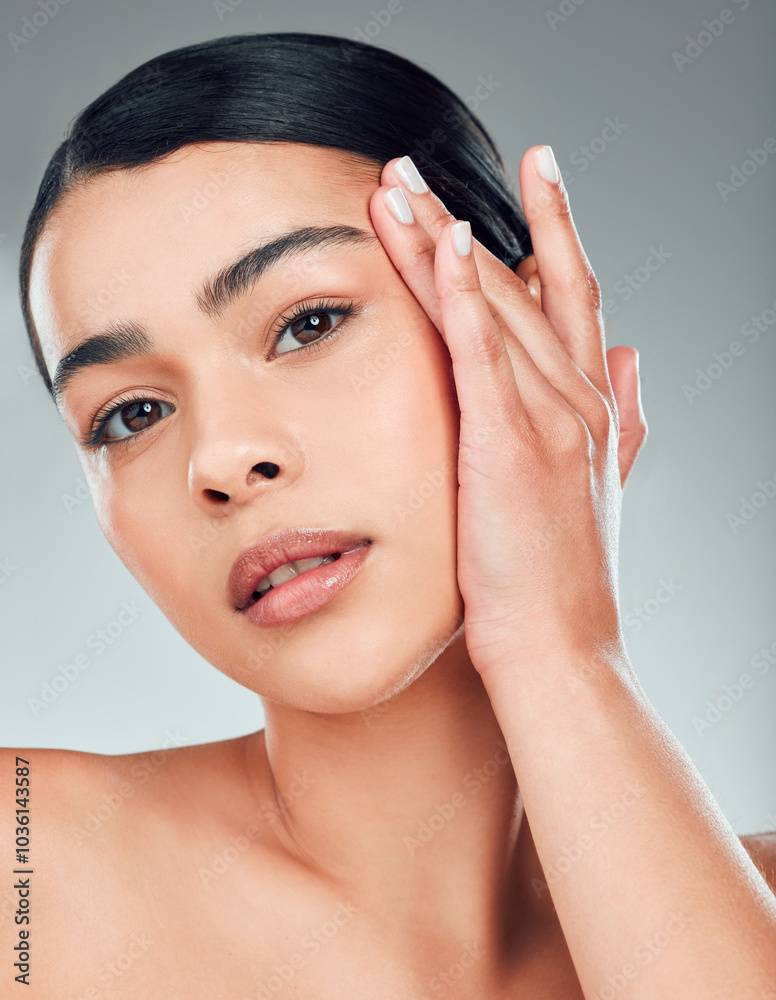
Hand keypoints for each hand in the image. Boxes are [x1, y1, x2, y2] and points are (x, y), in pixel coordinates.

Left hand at [368, 147, 646, 678]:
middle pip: (523, 281)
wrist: (563, 648)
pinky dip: (460, 292)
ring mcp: (549, 417)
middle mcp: (578, 397)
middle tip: (418, 163)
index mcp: (591, 405)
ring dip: (440, 237)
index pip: (569, 295)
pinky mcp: (511, 443)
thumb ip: (622, 416)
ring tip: (395, 185)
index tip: (529, 173)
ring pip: (493, 304)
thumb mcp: (599, 485)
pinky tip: (438, 241)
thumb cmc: (561, 579)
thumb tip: (640, 358)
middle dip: (468, 214)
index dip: (550, 227)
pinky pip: (483, 352)